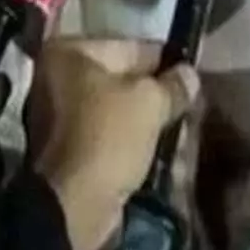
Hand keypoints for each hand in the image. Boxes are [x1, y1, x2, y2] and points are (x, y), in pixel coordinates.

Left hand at [25, 38, 200, 249]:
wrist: (74, 202)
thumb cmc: (108, 136)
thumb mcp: (150, 102)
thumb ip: (173, 84)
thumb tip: (190, 75)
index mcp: (69, 53)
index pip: (132, 47)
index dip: (167, 60)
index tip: (193, 74)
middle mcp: (57, 78)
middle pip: (122, 79)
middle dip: (157, 93)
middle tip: (190, 103)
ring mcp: (59, 116)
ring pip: (118, 110)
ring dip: (147, 119)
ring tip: (180, 127)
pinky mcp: (69, 150)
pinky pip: (110, 136)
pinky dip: (133, 140)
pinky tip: (160, 147)